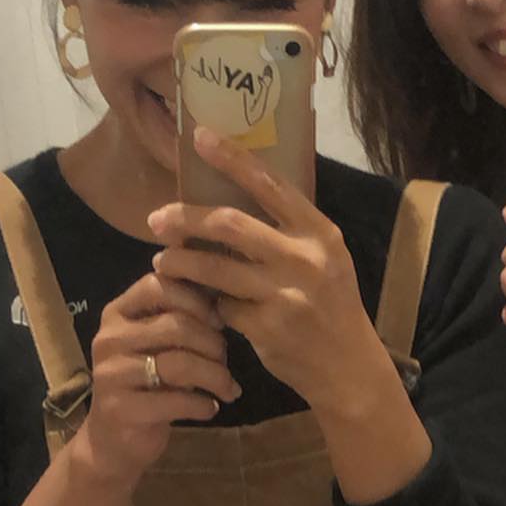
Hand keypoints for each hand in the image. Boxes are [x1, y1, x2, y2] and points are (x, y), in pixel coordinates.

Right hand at [75, 273, 239, 482]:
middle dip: (213, 343)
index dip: (196, 300)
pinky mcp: (121, 409)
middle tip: (225, 361)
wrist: (114, 440)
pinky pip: (177, 401)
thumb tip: (226, 299)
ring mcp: (111, 374)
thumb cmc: (146, 384)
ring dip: (215, 376)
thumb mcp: (158, 345)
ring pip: (180, 363)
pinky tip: (211, 408)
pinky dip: (203, 404)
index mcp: (118, 314)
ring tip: (227, 388)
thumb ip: (180, 319)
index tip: (217, 321)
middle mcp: (109, 338)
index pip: (158, 285)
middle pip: (176, 325)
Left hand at [148, 127, 391, 414]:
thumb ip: (289, 232)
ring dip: (181, 262)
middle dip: (185, 218)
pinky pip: (222, 305)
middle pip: (229, 224)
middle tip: (158, 219)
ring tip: (164, 261)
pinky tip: (202, 303)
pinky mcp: (267, 328)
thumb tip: (232, 199)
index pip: (271, 185)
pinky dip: (208, 302)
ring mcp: (286, 294)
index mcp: (320, 233)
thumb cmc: (332, 306)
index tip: (199, 137)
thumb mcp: (325, 260)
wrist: (348, 367)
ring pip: (213, 267)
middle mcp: (305, 259)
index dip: (232, 159)